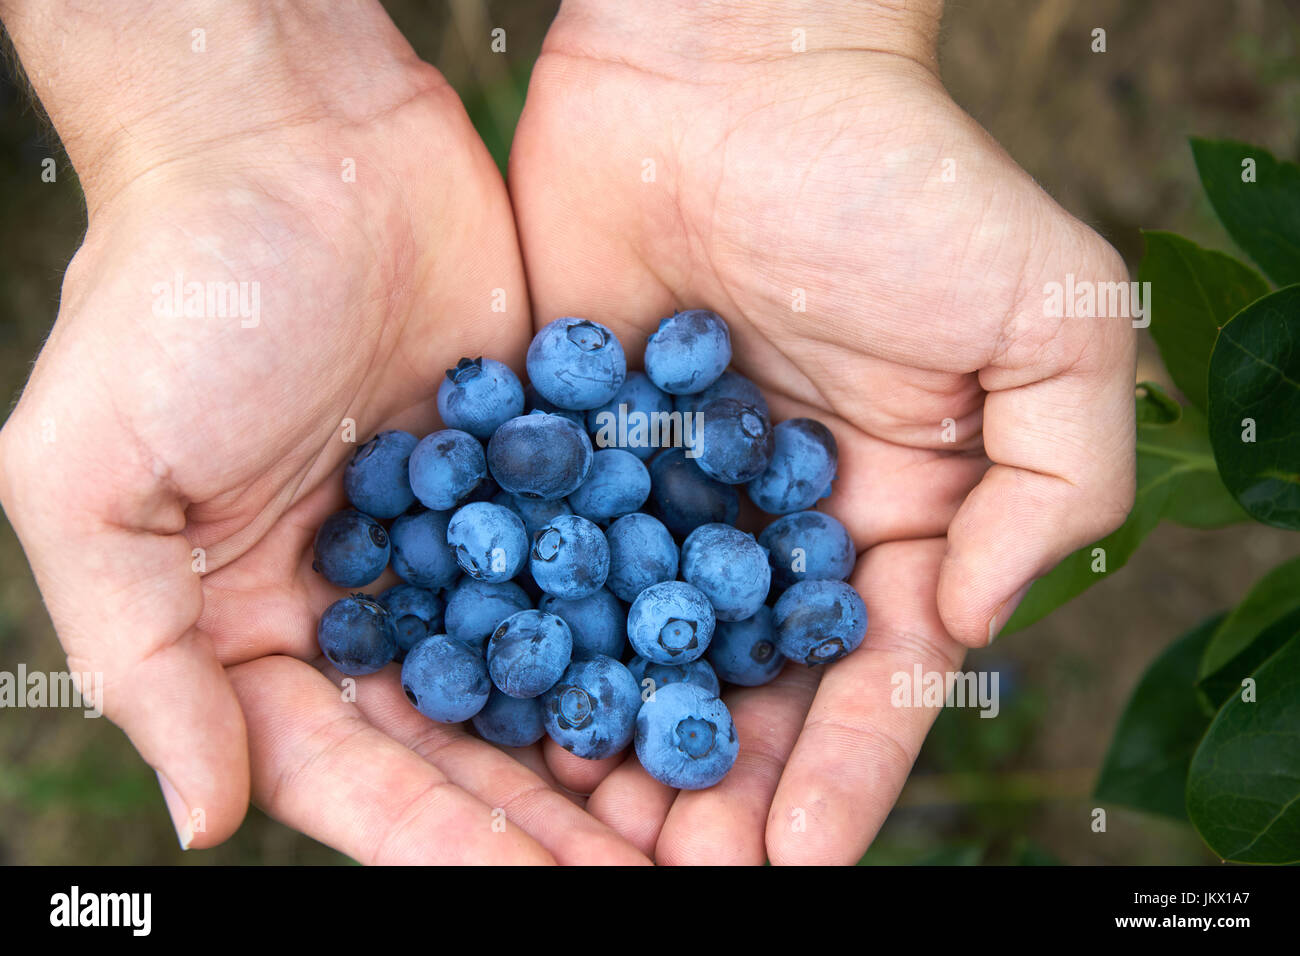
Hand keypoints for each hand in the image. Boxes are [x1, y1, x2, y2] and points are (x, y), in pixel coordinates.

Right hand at [0, 0, 644, 862]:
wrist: (291, 132)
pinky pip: (598, 562)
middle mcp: (370, 595)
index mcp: (261, 624)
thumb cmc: (172, 297)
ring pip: (545, 667)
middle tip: (646, 872)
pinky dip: (645, 625)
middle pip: (466, 742)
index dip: (439, 840)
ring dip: (609, 742)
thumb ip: (143, 656)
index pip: (355, 768)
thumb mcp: (95, 482)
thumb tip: (201, 816)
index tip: (533, 890)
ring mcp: (465, 532)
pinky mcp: (539, 463)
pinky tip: (712, 678)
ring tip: (696, 812)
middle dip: (545, 819)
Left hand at [509, 0, 1135, 862]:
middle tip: (672, 876)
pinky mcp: (565, 450)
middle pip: (743, 692)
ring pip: (636, 654)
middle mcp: (769, 526)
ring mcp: (661, 495)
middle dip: (717, 790)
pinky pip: (546, 567)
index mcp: (886, 516)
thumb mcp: (1046, 319)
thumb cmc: (898, 175)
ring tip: (585, 844)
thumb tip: (964, 622)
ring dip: (616, 750)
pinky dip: (527, 647)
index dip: (839, 777)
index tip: (791, 861)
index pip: (866, 678)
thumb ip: (1059, 483)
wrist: (731, 59)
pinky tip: (496, 721)